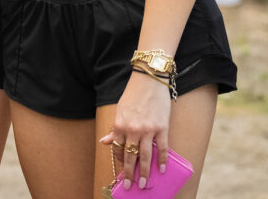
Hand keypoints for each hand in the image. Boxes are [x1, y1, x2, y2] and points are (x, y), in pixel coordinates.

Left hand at [99, 72, 171, 190]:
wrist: (149, 80)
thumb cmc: (133, 95)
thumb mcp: (120, 111)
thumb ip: (115, 129)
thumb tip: (105, 141)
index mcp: (120, 125)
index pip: (119, 149)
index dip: (120, 161)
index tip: (122, 170)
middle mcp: (133, 129)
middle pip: (131, 156)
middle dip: (129, 173)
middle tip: (130, 186)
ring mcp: (148, 130)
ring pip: (146, 155)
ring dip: (145, 171)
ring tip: (144, 183)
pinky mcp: (162, 128)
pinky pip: (162, 148)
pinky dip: (162, 160)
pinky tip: (161, 170)